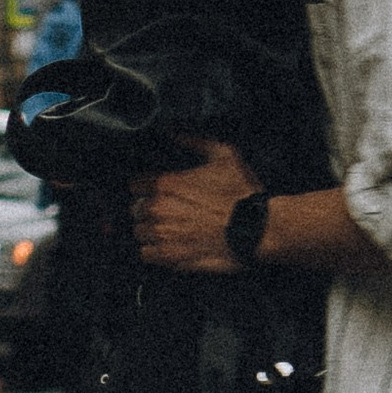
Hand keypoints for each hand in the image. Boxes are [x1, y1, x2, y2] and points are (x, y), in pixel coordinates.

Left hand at [130, 139, 256, 273]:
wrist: (257, 230)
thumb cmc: (241, 193)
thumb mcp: (224, 155)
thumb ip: (196, 142)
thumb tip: (175, 134)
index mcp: (166, 184)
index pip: (134, 186)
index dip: (145, 188)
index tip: (156, 192)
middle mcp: (159, 210)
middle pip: (135, 210)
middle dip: (148, 210)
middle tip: (165, 213)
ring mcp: (163, 235)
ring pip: (140, 233)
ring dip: (150, 231)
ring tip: (166, 231)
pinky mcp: (171, 258)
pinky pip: (147, 254)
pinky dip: (154, 251)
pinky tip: (168, 246)